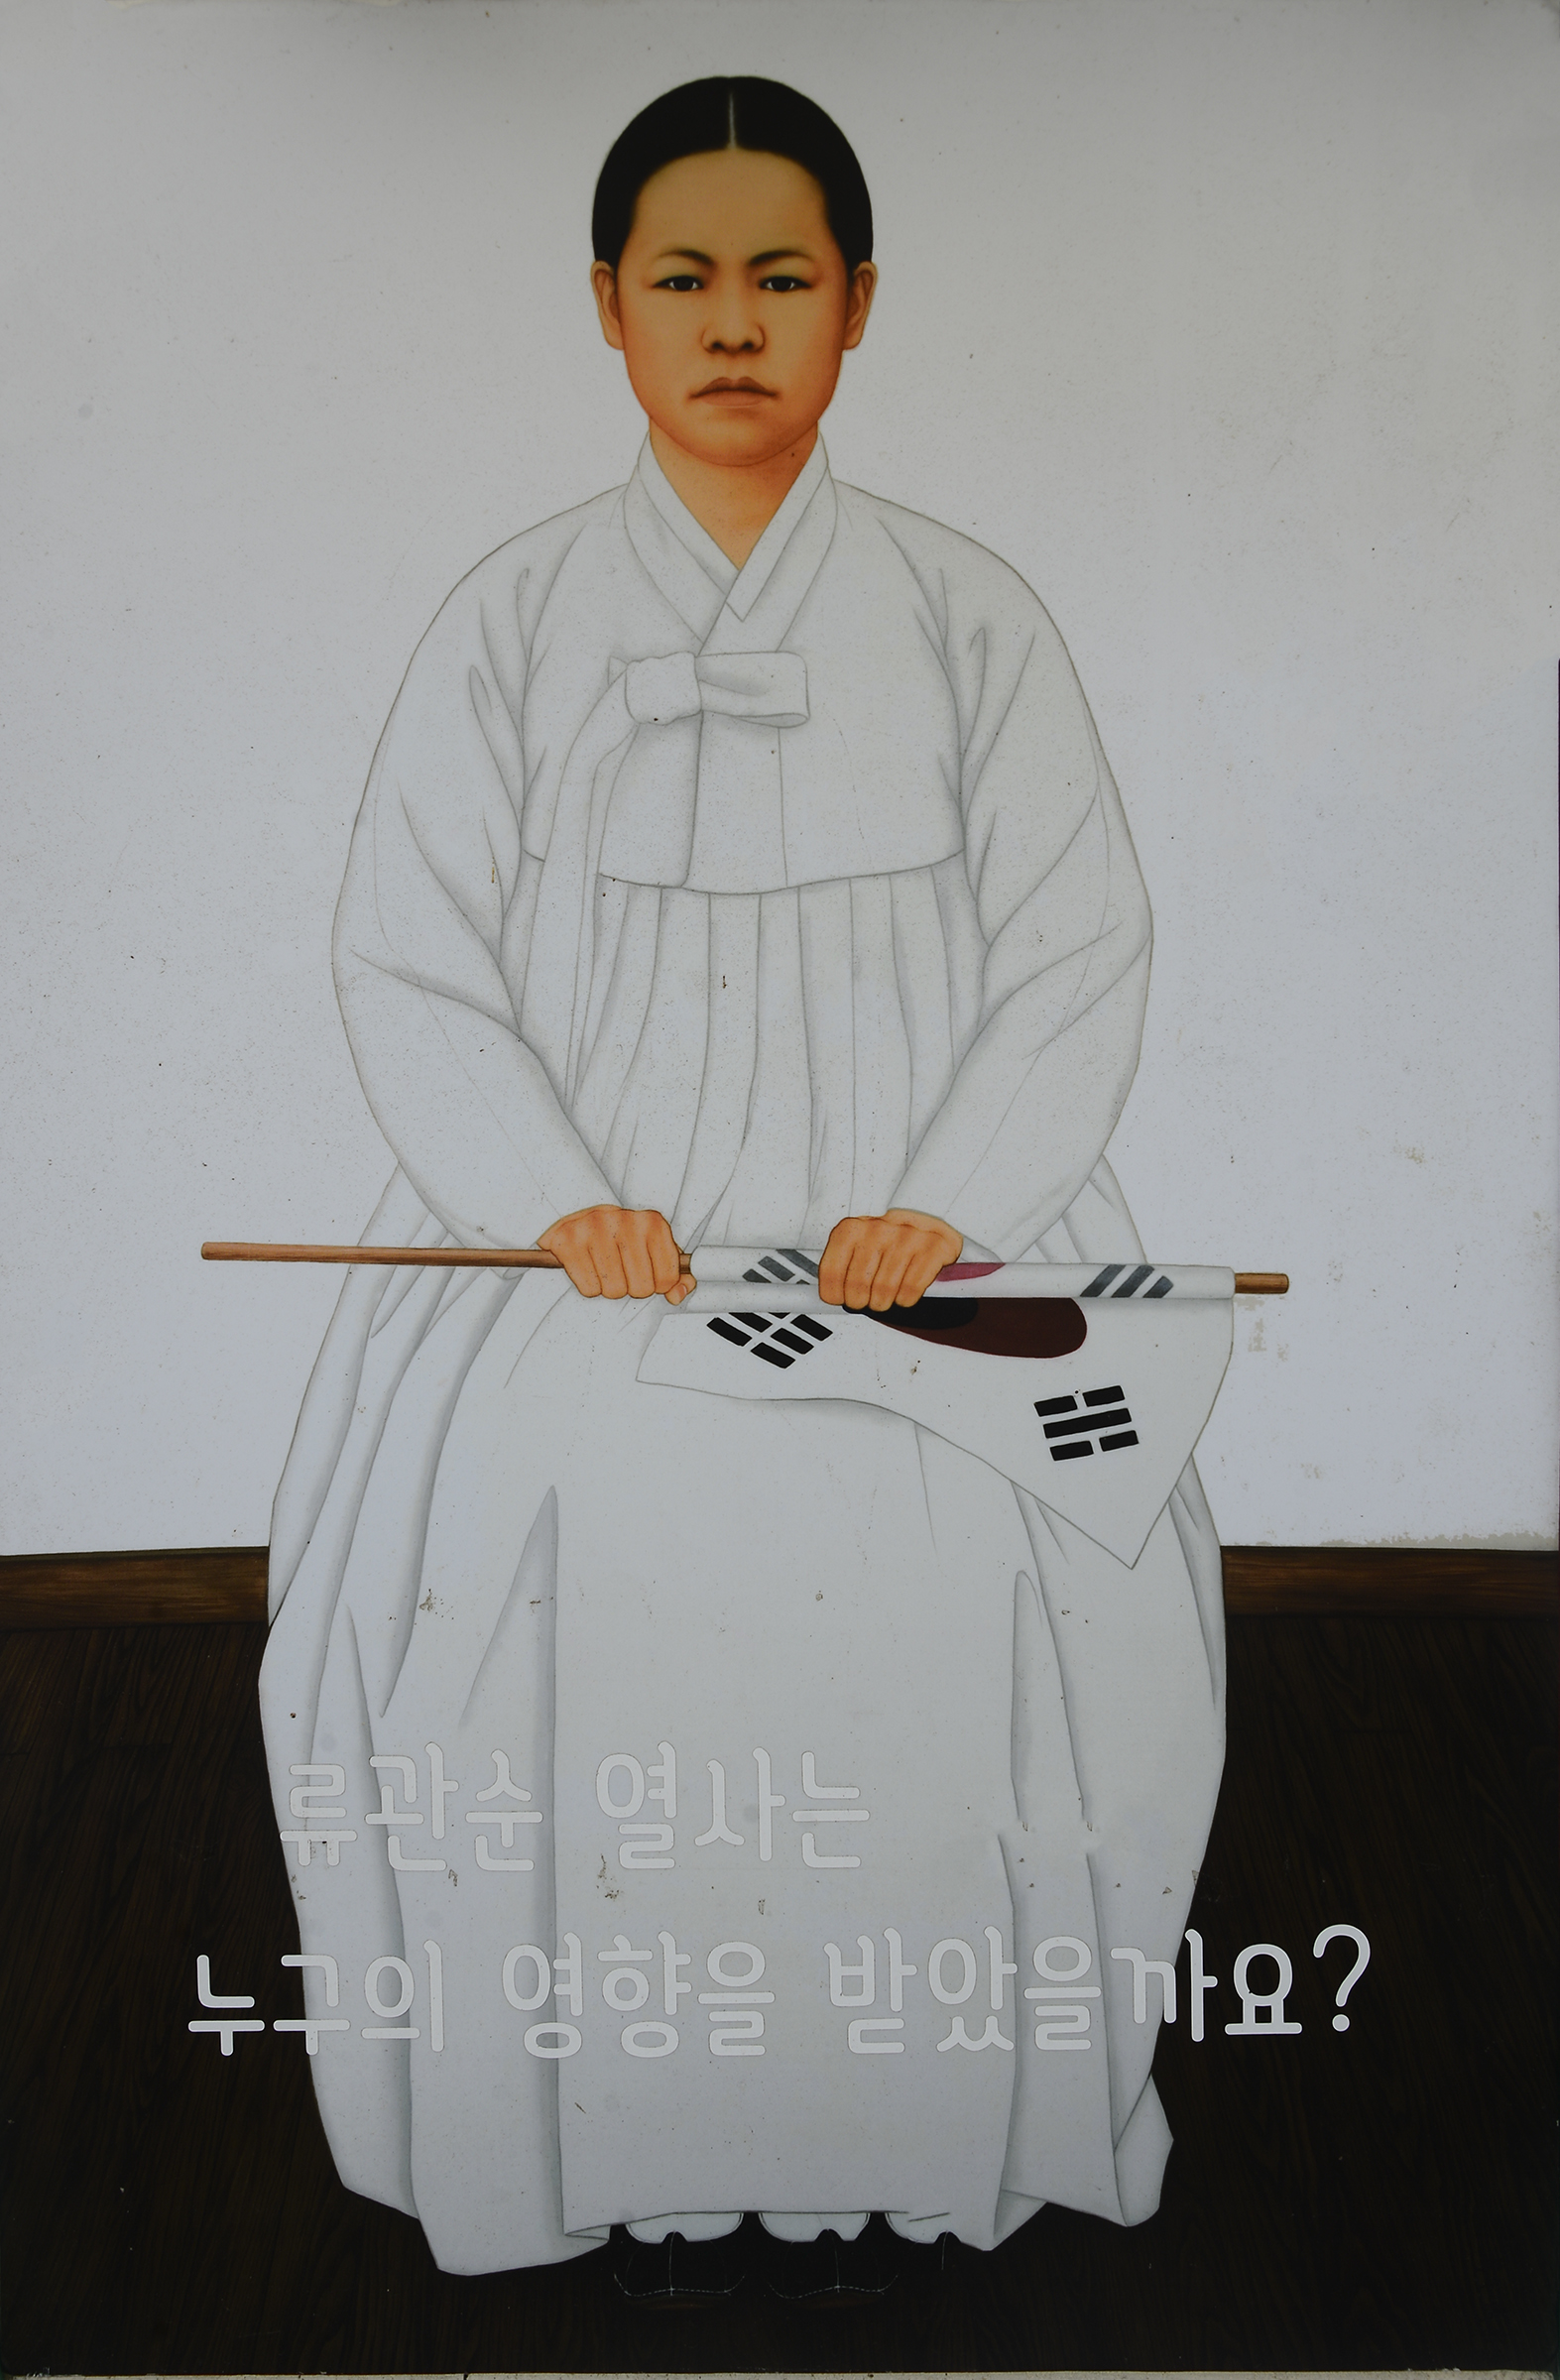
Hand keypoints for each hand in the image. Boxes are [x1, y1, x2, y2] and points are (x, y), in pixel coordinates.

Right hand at [538, 1206, 693, 1302]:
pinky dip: (589, 1286)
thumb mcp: (653, 1250)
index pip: (667, 1279)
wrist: (576, 1219)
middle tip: (621, 1270)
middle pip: (641, 1288)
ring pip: (614, 1290)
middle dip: (631, 1287)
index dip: (657, 1285)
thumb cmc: (619, 1239)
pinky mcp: (567, 1241)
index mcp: (652, 1222)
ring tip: (604, 1267)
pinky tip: (588, 1267)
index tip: (647, 1272)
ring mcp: (594, 1228)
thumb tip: (677, 1295)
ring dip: (609, 1287)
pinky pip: (589, 1289)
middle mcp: (624, 1220)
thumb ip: (674, 1276)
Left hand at [818, 1208, 962, 1311]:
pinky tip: (904, 1290)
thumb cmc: (888, 1238)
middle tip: (867, 1299)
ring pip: (884, 1292)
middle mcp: (878, 1230)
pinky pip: (910, 1291)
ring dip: (884, 1302)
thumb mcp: (857, 1245)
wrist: (929, 1216)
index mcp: (852, 1229)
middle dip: (861, 1301)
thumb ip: (838, 1269)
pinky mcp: (932, 1248)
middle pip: (858, 1286)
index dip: (835, 1294)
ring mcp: (906, 1237)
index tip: (840, 1298)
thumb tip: (820, 1298)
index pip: (831, 1272)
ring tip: (886, 1295)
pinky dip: (906, 1299)